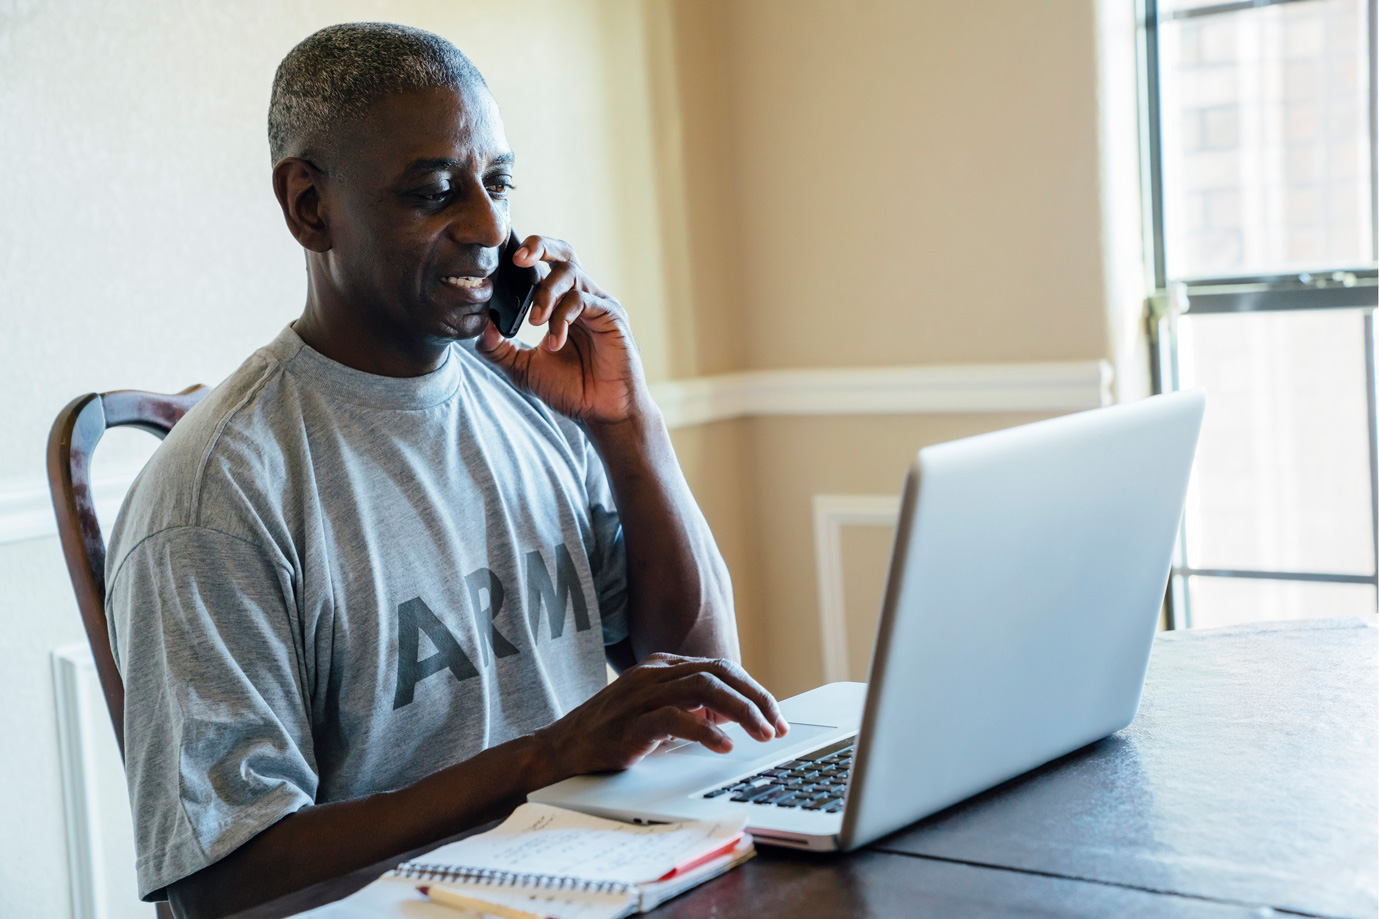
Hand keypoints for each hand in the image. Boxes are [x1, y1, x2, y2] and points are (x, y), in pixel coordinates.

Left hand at [476, 235, 647, 424]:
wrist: (602, 415)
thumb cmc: (571, 390)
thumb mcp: (523, 369)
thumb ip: (499, 349)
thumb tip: (480, 327)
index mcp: (561, 304)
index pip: (543, 266)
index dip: (522, 258)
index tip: (498, 262)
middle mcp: (582, 297)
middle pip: (563, 253)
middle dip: (539, 246)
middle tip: (516, 258)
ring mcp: (598, 305)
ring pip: (571, 272)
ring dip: (546, 293)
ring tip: (534, 322)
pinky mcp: (612, 317)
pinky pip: (584, 301)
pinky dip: (563, 317)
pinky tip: (555, 342)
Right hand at [536, 653, 789, 774]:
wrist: (561, 750)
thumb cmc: (611, 734)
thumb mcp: (657, 713)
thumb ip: (691, 707)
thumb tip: (733, 715)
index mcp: (662, 667)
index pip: (721, 668)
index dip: (754, 690)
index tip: (775, 716)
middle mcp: (654, 674)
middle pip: (719, 672)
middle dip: (756, 698)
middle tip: (778, 726)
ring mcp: (641, 696)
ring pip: (704, 688)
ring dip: (741, 711)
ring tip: (761, 734)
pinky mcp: (631, 723)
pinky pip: (675, 718)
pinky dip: (705, 731)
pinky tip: (724, 746)